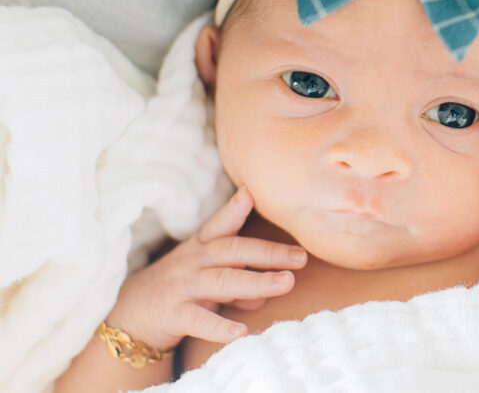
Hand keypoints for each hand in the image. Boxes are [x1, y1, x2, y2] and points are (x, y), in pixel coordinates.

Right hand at [104, 187, 306, 350]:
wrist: (131, 314)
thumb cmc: (184, 286)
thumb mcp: (210, 270)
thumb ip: (243, 270)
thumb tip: (278, 279)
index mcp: (203, 247)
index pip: (221, 225)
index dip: (235, 209)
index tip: (252, 192)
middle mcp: (194, 262)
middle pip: (233, 251)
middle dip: (268, 253)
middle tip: (301, 257)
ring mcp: (182, 287)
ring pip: (222, 282)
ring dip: (256, 283)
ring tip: (285, 284)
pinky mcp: (172, 314)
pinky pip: (197, 319)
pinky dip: (218, 326)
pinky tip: (239, 332)